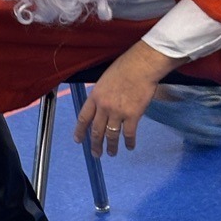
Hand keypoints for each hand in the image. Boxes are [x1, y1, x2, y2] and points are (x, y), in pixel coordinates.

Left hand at [72, 41, 185, 157]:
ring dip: (111, 147)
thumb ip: (101, 95)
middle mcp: (104, 107)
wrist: (141, 66)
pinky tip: (130, 147)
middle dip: (95, 144)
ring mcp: (118, 113)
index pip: (83, 118)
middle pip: (96, 131)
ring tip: (111, 153)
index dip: (80, 131)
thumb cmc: (125, 68)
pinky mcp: (133, 116)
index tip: (78, 141)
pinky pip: (129, 134)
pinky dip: (129, 142)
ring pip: (111, 135)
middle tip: (96, 154)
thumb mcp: (105, 80)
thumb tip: (101, 107)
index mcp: (95, 96)